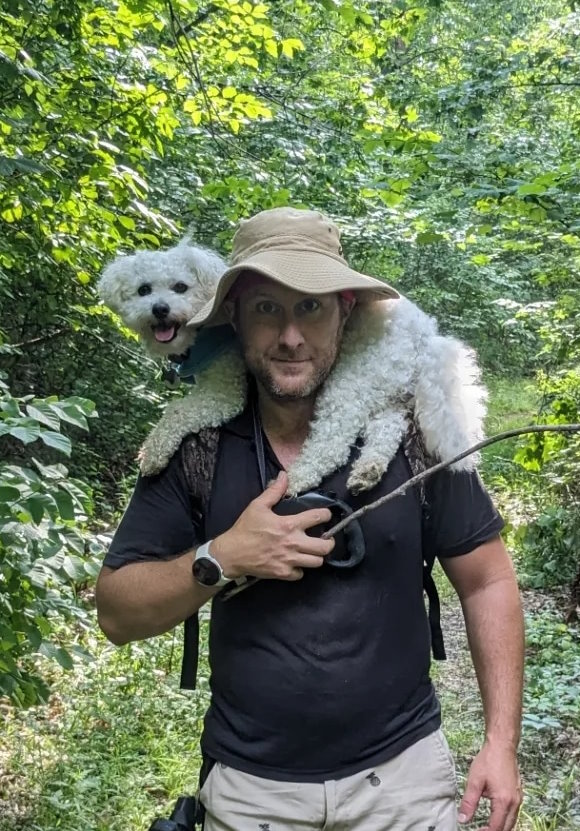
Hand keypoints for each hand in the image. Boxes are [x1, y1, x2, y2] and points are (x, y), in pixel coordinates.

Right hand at [211, 471, 334, 580]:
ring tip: (312, 551)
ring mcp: (289, 560)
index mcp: (289, 524)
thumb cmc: (245, 529)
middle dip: (329, 542)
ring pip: (317, 562)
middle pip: (325, 547)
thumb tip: (284, 475)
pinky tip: (295, 563)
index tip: (326, 516)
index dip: (326, 515)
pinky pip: (301, 574)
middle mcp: (293, 543)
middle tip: (325, 539)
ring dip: (316, 556)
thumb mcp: (257, 506)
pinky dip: (300, 570)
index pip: (318, 518)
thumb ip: (274, 491)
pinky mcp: (283, 574)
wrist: (231, 553)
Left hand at [458, 740, 521, 830]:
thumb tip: (462, 819)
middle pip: (507, 828)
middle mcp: (514, 803)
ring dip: (501, 827)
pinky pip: (514, 813)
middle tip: (480, 830)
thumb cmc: (488, 760)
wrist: (502, 745)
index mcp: (503, 802)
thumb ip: (469, 802)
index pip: (496, 827)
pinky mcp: (518, 793)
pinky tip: (496, 816)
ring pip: (512, 822)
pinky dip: (506, 819)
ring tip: (486, 827)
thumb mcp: (474, 781)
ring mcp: (518, 798)